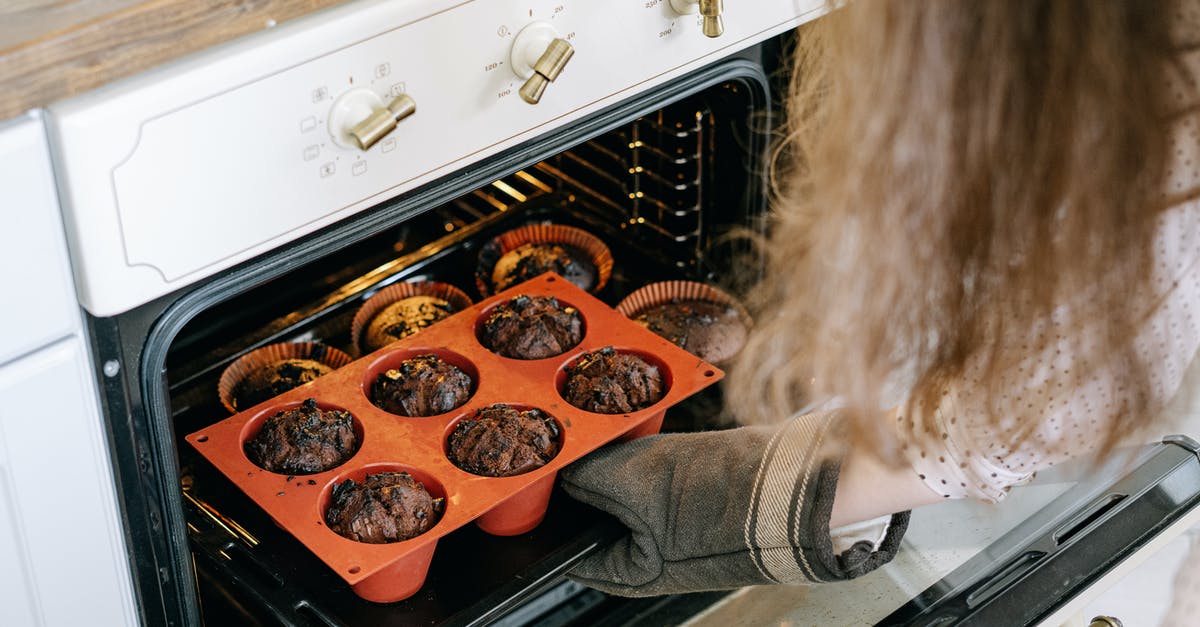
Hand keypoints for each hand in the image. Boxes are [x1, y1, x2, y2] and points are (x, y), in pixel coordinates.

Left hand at [559, 411, 909, 596]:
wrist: (789, 484)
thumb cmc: (722, 501)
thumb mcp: (637, 480)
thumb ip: (586, 474)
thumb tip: (558, 467)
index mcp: (623, 572)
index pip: (561, 545)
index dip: (540, 508)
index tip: (527, 473)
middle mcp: (641, 555)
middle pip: (587, 513)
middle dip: (575, 478)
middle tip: (562, 441)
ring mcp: (664, 526)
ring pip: (616, 489)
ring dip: (608, 460)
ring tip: (602, 434)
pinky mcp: (684, 499)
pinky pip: (645, 474)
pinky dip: (636, 453)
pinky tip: (634, 434)